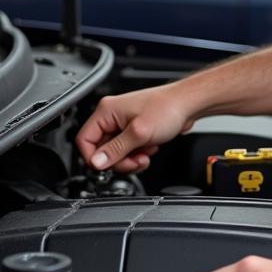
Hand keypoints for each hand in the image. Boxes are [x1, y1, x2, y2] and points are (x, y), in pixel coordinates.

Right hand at [75, 84, 192, 172]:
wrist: (188, 104)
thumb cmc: (167, 108)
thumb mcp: (138, 133)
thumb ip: (115, 150)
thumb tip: (96, 163)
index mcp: (106, 111)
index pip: (84, 140)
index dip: (94, 158)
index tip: (107, 167)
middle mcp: (111, 116)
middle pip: (100, 150)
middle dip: (119, 160)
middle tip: (134, 160)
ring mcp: (122, 123)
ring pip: (115, 152)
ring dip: (130, 158)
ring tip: (145, 152)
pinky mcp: (133, 130)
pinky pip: (127, 149)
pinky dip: (137, 153)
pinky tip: (149, 147)